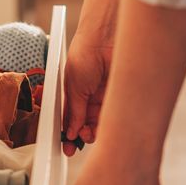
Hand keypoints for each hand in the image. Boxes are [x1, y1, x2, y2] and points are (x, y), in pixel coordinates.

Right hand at [62, 35, 112, 156]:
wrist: (106, 38)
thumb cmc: (85, 53)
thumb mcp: (73, 86)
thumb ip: (73, 111)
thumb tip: (70, 130)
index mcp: (74, 92)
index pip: (71, 118)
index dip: (69, 133)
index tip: (66, 146)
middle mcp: (89, 95)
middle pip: (86, 123)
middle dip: (82, 135)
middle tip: (80, 140)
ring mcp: (104, 96)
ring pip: (100, 122)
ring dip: (95, 131)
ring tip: (90, 135)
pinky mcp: (119, 95)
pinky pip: (114, 114)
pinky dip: (108, 123)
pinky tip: (103, 127)